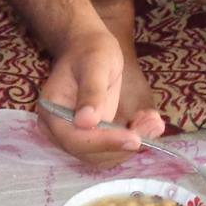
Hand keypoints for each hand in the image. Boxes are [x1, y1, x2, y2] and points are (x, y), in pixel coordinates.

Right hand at [36, 25, 161, 162]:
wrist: (88, 48)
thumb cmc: (91, 50)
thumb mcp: (95, 63)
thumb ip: (91, 92)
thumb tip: (86, 122)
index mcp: (52, 111)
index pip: (75, 140)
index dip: (105, 143)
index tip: (134, 138)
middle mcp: (58, 129)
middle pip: (89, 154)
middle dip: (122, 146)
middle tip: (152, 126)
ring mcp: (74, 135)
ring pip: (103, 157)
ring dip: (130, 145)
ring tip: (153, 122)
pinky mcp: (90, 137)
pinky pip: (110, 150)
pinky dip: (130, 141)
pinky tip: (147, 123)